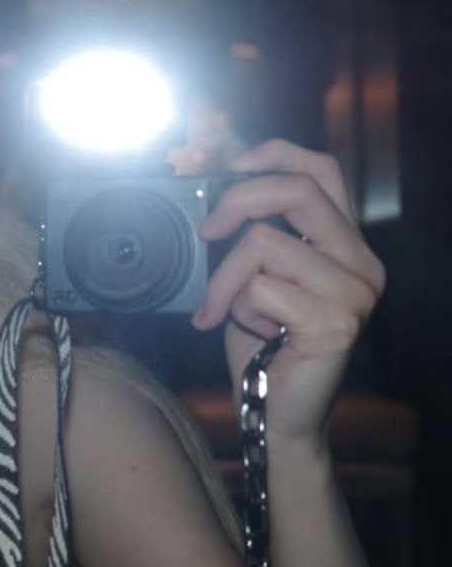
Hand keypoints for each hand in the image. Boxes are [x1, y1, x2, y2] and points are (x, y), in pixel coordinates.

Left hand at [191, 140, 385, 446]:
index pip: (321, 170)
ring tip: (230, 312)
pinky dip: (238, 309)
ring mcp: (354, 292)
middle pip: (297, 190)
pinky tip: (253, 334)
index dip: (274, 153)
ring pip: (265, 243)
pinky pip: (262, 289)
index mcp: (343, 243)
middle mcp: (359, 262)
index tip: (228, 165)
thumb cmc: (259, 344)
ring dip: (227, 279)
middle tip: (206, 231)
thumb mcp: (251, 276)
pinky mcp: (337, 322)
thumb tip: (207, 183)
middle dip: (237, 201)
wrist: (274, 414)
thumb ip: (248, 234)